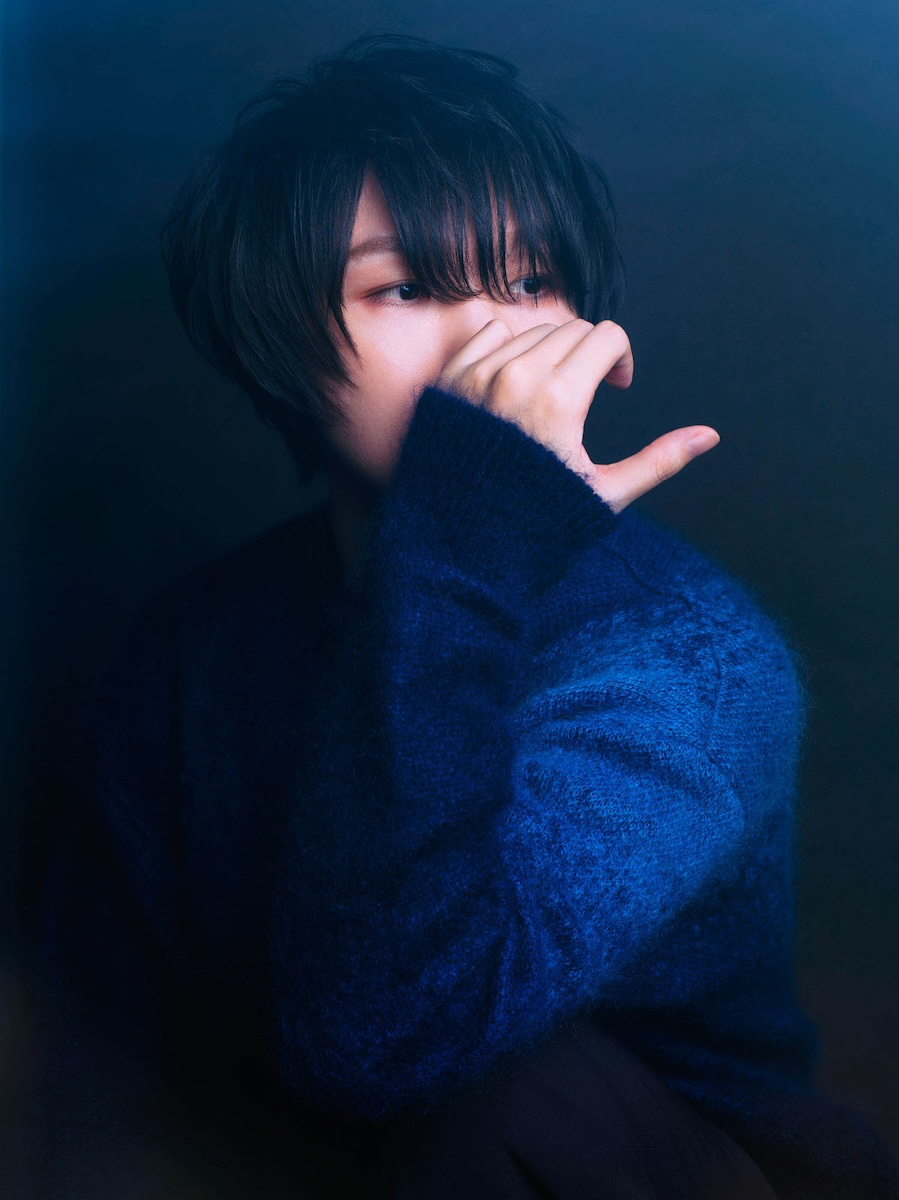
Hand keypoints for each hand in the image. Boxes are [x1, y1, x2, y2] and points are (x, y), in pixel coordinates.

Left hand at [433, 318, 719, 513]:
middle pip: (572, 330)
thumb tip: (708, 436)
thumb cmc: (533, 527)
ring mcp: (478, 376)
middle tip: (588, 391)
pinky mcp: (450, 381)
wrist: (459, 548)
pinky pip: (489, 334)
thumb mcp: (602, 495)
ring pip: (531, 331)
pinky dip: (508, 348)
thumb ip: (658, 460)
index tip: (615, 385)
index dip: (621, 358)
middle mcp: (516, 377)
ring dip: (550, 352)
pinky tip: (511, 384)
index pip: (605, 336)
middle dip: (589, 354)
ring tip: (549, 394)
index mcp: (559, 399)